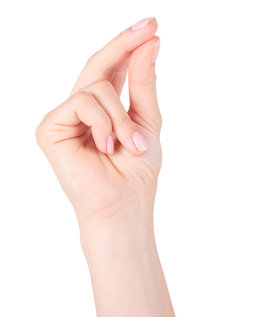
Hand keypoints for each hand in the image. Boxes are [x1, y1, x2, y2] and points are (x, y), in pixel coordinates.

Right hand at [36, 17, 161, 226]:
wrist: (123, 204)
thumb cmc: (135, 170)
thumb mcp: (146, 120)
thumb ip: (143, 83)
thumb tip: (150, 43)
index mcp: (105, 110)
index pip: (112, 70)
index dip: (128, 46)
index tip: (151, 27)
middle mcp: (83, 111)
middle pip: (97, 66)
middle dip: (123, 45)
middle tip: (150, 27)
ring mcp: (65, 118)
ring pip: (95, 88)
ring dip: (121, 116)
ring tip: (131, 144)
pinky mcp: (49, 128)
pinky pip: (81, 103)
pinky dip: (102, 123)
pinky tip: (106, 147)